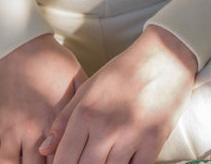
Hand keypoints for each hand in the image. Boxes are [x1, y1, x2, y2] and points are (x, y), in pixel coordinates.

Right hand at [0, 33, 87, 163]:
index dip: (67, 162)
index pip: (62, 158)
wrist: (21, 44)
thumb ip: (85, 107)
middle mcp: (32, 129)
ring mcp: (11, 129)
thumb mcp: (78, 79)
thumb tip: (99, 126)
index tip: (72, 163)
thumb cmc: (53, 61)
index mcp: (55, 120)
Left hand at [43, 25, 196, 163]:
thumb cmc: (124, 71)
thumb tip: (44, 147)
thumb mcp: (89, 88)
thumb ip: (64, 119)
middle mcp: (105, 127)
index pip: (64, 160)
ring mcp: (130, 137)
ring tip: (102, 161)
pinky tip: (122, 161)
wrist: (165, 57)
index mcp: (86, 113)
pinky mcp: (153, 143)